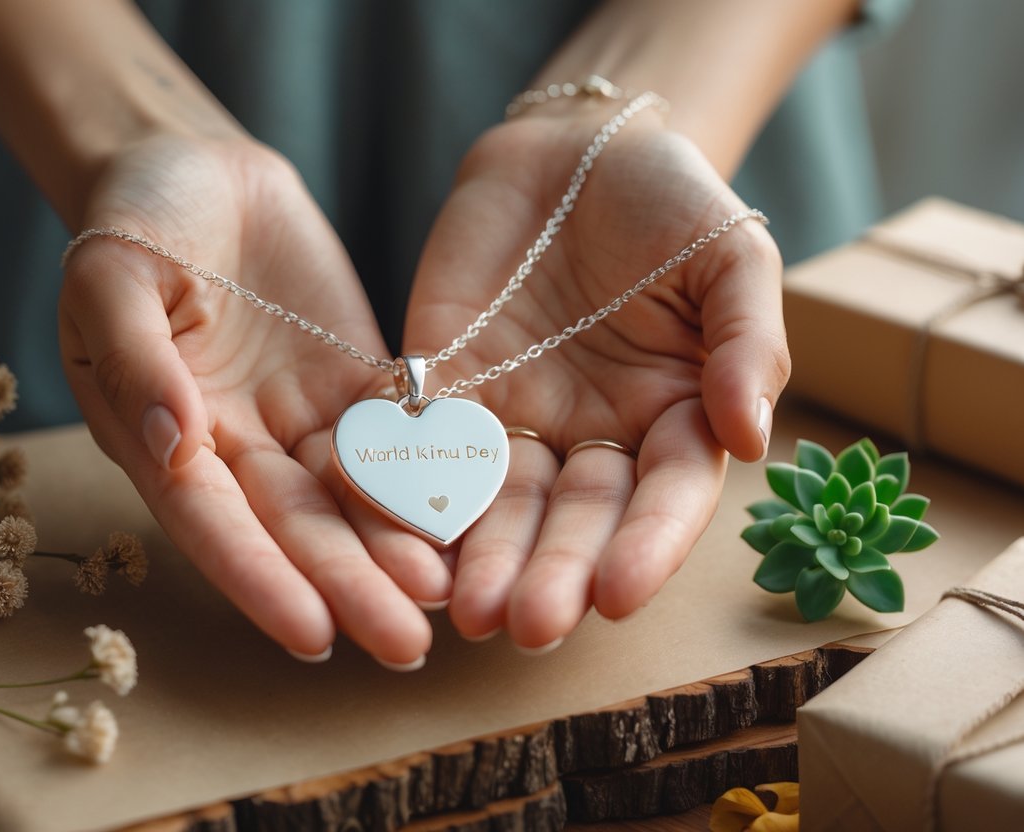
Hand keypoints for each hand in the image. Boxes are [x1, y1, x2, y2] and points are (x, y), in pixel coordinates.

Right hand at [59, 134, 450, 665]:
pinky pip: (396, 433)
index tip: (312, 636)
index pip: (213, 520)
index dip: (260, 579)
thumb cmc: (135, 217)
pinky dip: (427, 471)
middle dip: (348, 586)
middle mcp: (237, 444)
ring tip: (448, 594)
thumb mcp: (112, 275)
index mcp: (164, 433)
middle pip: (296, 526)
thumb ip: (137, 357)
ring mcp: (300, 417)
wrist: (197, 168)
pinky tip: (471, 509)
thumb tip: (172, 442)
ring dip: (396, 546)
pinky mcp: (354, 383)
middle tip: (407, 644)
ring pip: (353, 495)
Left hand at [403, 114, 788, 648]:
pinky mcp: (441, 392)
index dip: (644, 547)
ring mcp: (513, 419)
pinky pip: (420, 446)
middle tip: (527, 625)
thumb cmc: (671, 200)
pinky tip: (389, 527)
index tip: (619, 596)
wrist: (573, 151)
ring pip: (497, 502)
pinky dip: (406, 485)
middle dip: (552, 573)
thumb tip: (750, 438)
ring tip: (463, 609)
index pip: (662, 498)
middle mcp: (591, 438)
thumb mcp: (732, 255)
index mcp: (670, 420)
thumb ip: (747, 342)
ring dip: (480, 557)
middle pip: (573, 519)